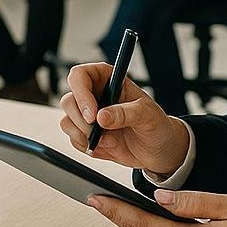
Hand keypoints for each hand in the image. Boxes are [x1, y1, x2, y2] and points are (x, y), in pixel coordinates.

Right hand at [59, 62, 189, 176]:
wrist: (159, 150)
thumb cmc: (156, 125)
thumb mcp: (147, 115)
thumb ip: (125, 113)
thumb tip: (102, 117)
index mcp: (108, 79)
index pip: (80, 75)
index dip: (81, 93)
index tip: (92, 114)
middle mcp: (94, 95)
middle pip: (68, 100)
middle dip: (81, 119)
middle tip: (98, 131)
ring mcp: (88, 116)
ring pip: (67, 121)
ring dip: (83, 134)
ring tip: (108, 140)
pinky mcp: (86, 134)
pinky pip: (73, 139)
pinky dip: (86, 146)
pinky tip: (106, 146)